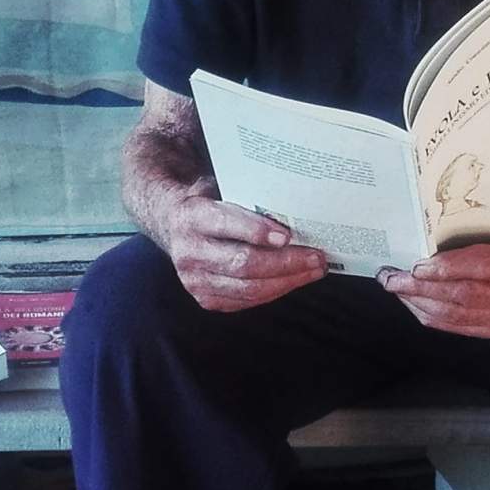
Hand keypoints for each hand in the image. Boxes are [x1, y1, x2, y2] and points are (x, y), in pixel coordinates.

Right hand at [165, 193, 326, 310]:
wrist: (174, 223)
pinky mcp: (206, 299)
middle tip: (316, 256)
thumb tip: (293, 207)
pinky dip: (274, 291)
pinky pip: (247, 301)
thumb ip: (247, 198)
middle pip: (243, 263)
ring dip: (288, 281)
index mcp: (191, 217)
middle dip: (286, 262)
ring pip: (249, 288)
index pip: (226, 225)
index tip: (288, 235)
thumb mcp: (220, 187)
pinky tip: (293, 280)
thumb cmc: (208, 202)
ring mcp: (195, 280)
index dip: (258, 231)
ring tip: (313, 270)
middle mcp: (189, 252)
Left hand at [379, 229, 489, 337]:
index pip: (479, 268)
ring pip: (455, 314)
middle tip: (391, 277)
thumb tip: (426, 251)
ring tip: (396, 288)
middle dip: (420, 288)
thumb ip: (473, 243)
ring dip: (418, 302)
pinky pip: (457, 325)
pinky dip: (431, 315)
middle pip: (461, 296)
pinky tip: (414, 304)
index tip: (416, 265)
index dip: (444, 269)